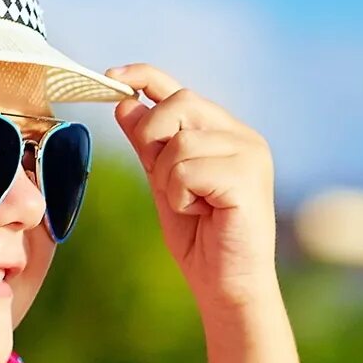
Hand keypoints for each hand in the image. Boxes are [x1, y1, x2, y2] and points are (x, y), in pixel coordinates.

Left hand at [105, 63, 278, 314]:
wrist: (227, 286)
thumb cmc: (202, 240)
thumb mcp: (164, 184)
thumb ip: (149, 145)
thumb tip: (126, 103)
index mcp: (227, 134)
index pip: (180, 89)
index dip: (144, 76)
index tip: (112, 77)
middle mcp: (244, 137)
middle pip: (179, 103)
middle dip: (154, 139)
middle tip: (165, 180)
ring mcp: (250, 155)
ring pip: (180, 142)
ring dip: (170, 179)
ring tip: (192, 206)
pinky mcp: (247, 178)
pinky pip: (187, 169)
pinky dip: (181, 196)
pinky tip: (203, 214)